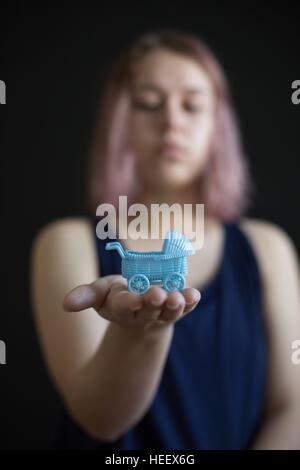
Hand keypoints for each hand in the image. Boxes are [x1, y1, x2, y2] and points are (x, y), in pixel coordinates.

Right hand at [63, 275, 200, 330]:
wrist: (140, 308)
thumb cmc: (118, 296)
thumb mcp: (100, 293)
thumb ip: (85, 296)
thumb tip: (66, 304)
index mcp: (122, 308)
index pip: (125, 306)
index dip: (129, 303)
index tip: (133, 299)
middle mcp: (144, 313)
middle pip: (149, 309)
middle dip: (153, 302)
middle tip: (158, 294)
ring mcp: (163, 312)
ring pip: (170, 311)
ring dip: (175, 305)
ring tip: (178, 297)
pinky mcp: (178, 308)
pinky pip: (186, 307)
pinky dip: (191, 302)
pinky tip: (194, 295)